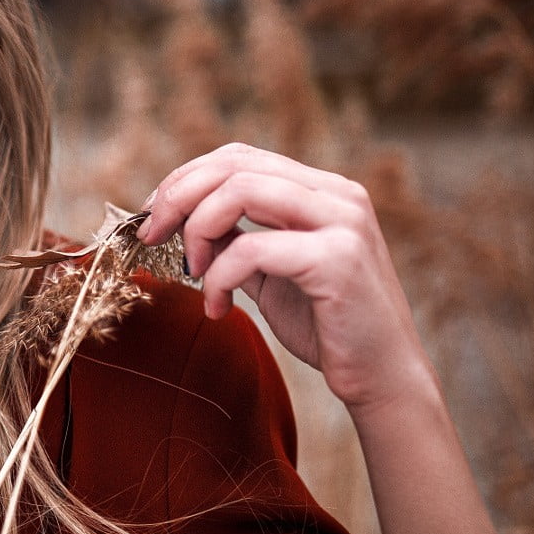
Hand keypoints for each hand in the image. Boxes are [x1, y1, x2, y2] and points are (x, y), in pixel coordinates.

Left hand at [138, 142, 434, 413]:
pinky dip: (217, 277)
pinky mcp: (337, 260)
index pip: (240, 157)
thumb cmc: (326, 325)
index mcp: (323, 191)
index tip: (153, 216)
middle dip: (178, 197)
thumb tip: (181, 220)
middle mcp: (338, 195)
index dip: (185, 179)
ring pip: (240, 192)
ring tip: (192, 273)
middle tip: (152, 236)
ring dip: (197, 231)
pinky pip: (251, 250)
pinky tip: (217, 307)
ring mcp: (342, 222)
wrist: (382, 376)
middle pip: (234, 166)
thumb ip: (235, 240)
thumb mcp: (270, 272)